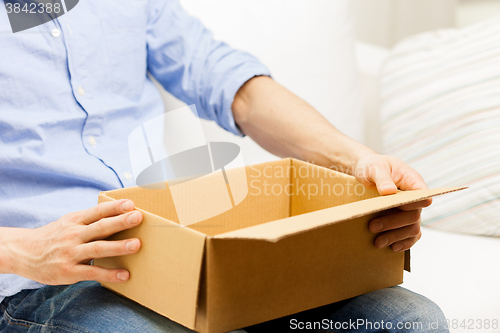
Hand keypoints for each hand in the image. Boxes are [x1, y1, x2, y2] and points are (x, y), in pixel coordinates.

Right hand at [11, 199, 141, 284]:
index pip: (97, 211)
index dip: (114, 207)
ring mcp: (71, 253)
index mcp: (75, 221)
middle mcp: (74, 235)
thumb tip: (119, 213)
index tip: (130, 204)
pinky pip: (92, 273)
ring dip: (118, 246)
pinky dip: (109, 274)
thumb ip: (90, 219)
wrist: (24, 253)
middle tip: (138, 217)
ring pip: (98, 248)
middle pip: (100, 227)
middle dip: (120, 222)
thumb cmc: (55, 236)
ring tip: (137, 245)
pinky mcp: (69, 271)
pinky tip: (125, 274)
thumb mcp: (69, 223)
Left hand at [354, 154, 431, 251]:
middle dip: (394, 223)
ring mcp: (410, 210)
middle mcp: (415, 198)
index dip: (417, 203)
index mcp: (412, 181)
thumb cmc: (372, 166)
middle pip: (414, 215)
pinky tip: (393, 247)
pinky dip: (404, 243)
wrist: (366, 172)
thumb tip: (389, 191)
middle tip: (372, 227)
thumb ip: (382, 177)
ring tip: (378, 242)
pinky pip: (411, 235)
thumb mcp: (374, 167)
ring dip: (396, 237)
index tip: (403, 208)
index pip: (422, 194)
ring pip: (412, 228)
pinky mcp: (403, 220)